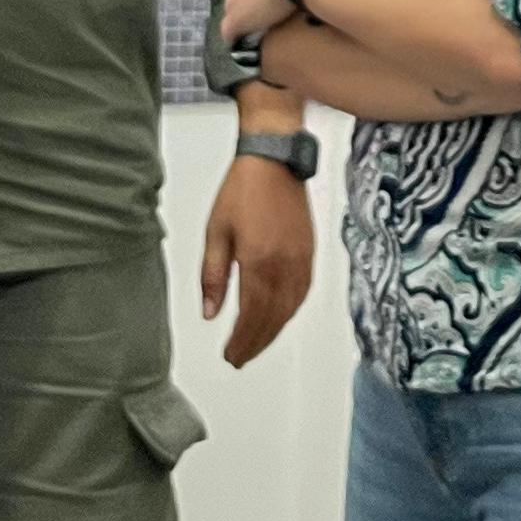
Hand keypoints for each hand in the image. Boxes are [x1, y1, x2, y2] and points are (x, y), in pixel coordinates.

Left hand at [201, 152, 316, 368]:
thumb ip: (213, 277)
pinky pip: (302, 293)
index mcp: (258, 262)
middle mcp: (284, 266)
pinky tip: (279, 318)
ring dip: (273, 332)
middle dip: (255, 343)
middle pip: (272, 319)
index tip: (229, 355)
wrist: (274, 161)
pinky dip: (290, 312)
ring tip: (256, 345)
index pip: (251, 316)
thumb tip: (210, 314)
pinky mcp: (309, 253)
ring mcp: (301, 261)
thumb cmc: (242, 191)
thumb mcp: (216, 233)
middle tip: (239, 359)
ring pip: (290, 309)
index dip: (241, 341)